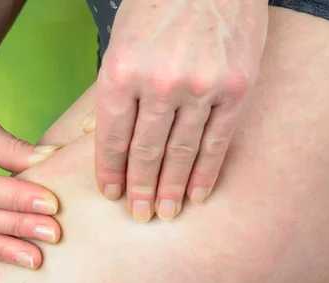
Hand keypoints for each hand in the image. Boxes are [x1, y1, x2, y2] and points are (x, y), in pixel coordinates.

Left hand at [92, 0, 267, 221]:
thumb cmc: (157, 6)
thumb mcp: (120, 42)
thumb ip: (111, 92)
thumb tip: (92, 136)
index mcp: (122, 71)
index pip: (111, 138)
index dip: (110, 171)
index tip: (111, 195)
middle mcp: (160, 83)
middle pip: (145, 152)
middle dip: (139, 189)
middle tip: (138, 215)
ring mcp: (202, 87)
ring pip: (181, 153)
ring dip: (170, 189)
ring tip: (165, 213)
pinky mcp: (236, 89)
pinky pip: (217, 142)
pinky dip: (205, 172)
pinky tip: (197, 194)